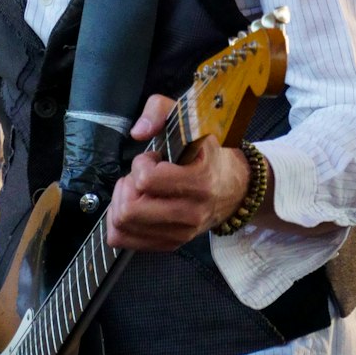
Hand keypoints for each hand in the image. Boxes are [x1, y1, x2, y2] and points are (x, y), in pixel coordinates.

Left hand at [105, 94, 257, 249]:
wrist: (235, 187)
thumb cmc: (208, 153)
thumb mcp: (191, 121)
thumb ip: (160, 110)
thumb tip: (137, 132)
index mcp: (199, 181)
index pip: (146, 181)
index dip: (140, 164)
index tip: (153, 159)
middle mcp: (191, 213)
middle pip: (129, 211)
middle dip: (126, 187)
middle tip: (138, 177)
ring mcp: (181, 233)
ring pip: (123, 227)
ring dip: (122, 204)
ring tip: (137, 191)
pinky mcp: (171, 244)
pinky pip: (126, 241)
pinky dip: (120, 223)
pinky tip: (135, 205)